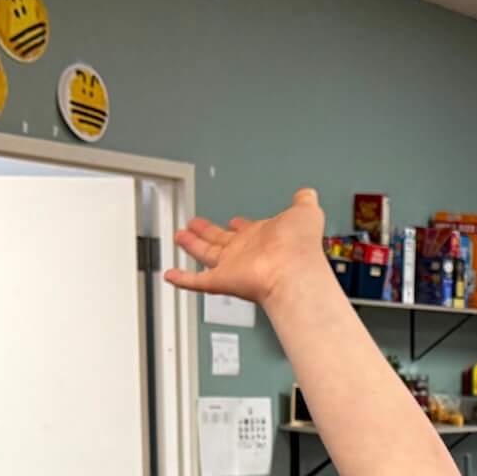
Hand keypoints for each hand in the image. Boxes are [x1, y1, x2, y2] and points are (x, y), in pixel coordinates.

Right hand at [166, 188, 326, 309]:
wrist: (293, 270)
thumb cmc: (300, 246)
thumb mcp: (305, 213)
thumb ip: (303, 202)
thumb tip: (307, 194)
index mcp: (263, 238)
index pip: (248, 231)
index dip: (240, 226)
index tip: (233, 221)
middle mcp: (248, 253)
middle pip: (221, 241)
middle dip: (207, 232)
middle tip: (194, 225)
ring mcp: (234, 268)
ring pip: (206, 256)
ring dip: (192, 246)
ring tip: (179, 237)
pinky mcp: (223, 280)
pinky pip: (197, 281)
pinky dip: (182, 280)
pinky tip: (170, 275)